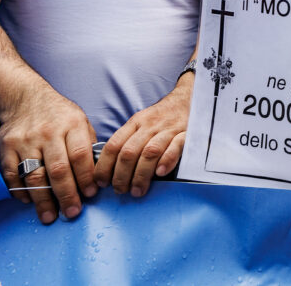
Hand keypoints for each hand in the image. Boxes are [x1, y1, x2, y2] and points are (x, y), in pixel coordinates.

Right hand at [0, 82, 96, 223]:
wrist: (25, 97)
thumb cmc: (59, 115)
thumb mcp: (80, 120)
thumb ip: (88, 145)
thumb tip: (97, 175)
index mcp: (72, 124)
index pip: (80, 155)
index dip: (85, 177)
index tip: (90, 194)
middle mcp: (48, 132)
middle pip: (58, 170)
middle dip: (66, 195)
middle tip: (72, 213)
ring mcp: (25, 140)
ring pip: (34, 176)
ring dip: (43, 200)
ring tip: (50, 216)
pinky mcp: (6, 146)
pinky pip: (11, 174)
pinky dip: (19, 190)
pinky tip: (28, 201)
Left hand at [94, 79, 191, 196]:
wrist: (189, 99)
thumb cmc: (162, 118)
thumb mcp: (141, 123)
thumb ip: (128, 141)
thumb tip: (108, 168)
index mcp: (135, 123)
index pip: (113, 145)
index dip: (104, 166)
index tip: (101, 183)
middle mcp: (149, 126)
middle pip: (129, 152)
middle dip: (121, 175)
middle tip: (120, 191)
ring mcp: (168, 130)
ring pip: (149, 152)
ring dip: (140, 175)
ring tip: (137, 191)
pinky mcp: (186, 133)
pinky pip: (175, 147)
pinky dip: (167, 160)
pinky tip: (160, 173)